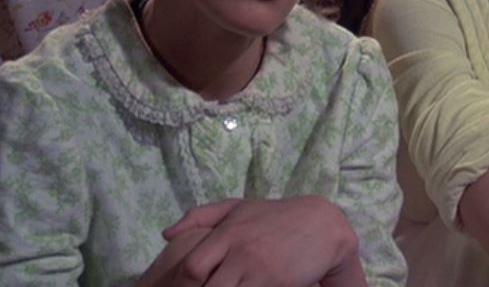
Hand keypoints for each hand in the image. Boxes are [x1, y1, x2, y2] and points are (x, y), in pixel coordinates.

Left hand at [151, 197, 365, 286]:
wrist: (322, 226)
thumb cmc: (274, 217)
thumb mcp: (237, 208)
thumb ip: (200, 216)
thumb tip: (166, 234)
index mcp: (227, 233)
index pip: (192, 266)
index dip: (180, 285)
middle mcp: (241, 253)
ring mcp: (261, 271)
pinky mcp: (279, 285)